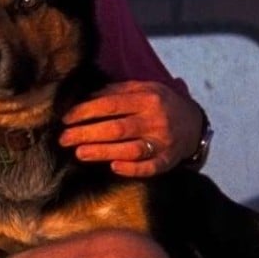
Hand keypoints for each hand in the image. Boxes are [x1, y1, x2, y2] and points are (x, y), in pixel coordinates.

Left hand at [58, 81, 202, 176]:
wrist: (194, 123)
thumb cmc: (160, 104)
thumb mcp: (143, 89)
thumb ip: (117, 91)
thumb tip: (86, 98)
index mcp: (147, 98)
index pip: (110, 104)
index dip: (85, 112)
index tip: (66, 118)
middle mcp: (155, 120)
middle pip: (116, 128)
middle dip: (86, 133)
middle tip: (63, 139)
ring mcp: (163, 142)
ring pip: (130, 149)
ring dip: (102, 152)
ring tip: (79, 153)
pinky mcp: (168, 160)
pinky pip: (150, 167)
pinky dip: (132, 169)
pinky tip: (113, 168)